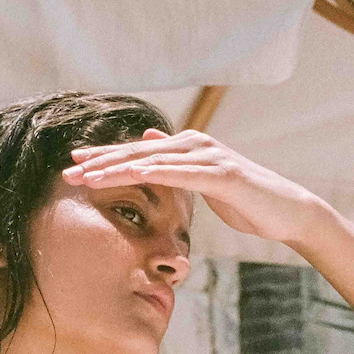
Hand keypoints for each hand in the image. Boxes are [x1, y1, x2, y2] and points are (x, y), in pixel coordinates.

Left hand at [63, 127, 325, 247]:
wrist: (284, 212)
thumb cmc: (244, 200)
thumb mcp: (203, 180)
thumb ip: (174, 163)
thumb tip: (145, 142)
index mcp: (187, 149)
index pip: (137, 153)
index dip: (104, 158)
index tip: (73, 165)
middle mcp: (195, 145)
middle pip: (138, 153)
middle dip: (101, 162)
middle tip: (68, 171)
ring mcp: (209, 157)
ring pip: (154, 160)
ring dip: (119, 167)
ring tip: (89, 176)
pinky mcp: (222, 174)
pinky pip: (182, 172)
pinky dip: (156, 171)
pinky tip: (133, 173)